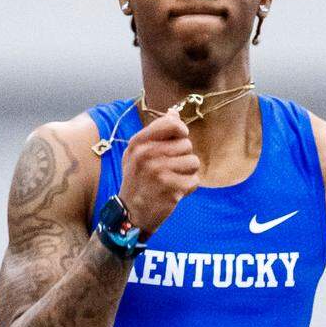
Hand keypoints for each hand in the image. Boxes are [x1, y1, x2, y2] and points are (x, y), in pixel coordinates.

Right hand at [119, 109, 200, 234]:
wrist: (131, 213)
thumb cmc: (137, 180)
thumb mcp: (138, 153)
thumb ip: (156, 132)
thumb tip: (174, 113)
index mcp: (139, 143)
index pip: (171, 124)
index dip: (180, 130)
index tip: (179, 139)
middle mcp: (148, 155)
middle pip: (186, 144)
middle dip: (183, 156)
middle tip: (170, 169)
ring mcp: (159, 173)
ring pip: (193, 162)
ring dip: (187, 172)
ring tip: (172, 180)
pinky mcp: (171, 190)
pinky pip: (194, 181)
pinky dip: (188, 188)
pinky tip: (175, 192)